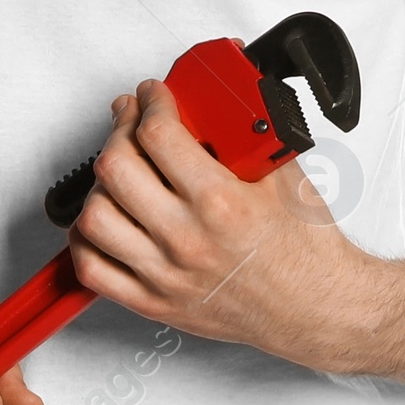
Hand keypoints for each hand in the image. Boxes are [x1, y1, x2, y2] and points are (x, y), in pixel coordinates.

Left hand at [67, 77, 369, 364]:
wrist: (318, 308)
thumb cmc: (307, 250)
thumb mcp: (284, 174)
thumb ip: (245, 133)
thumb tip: (216, 99)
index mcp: (220, 203)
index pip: (156, 134)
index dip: (149, 101)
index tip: (153, 96)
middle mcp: (187, 240)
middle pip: (115, 167)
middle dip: (120, 129)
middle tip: (131, 121)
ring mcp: (166, 274)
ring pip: (95, 217)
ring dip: (100, 184)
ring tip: (119, 170)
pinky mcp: (156, 303)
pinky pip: (93, 269)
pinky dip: (87, 239)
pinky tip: (106, 218)